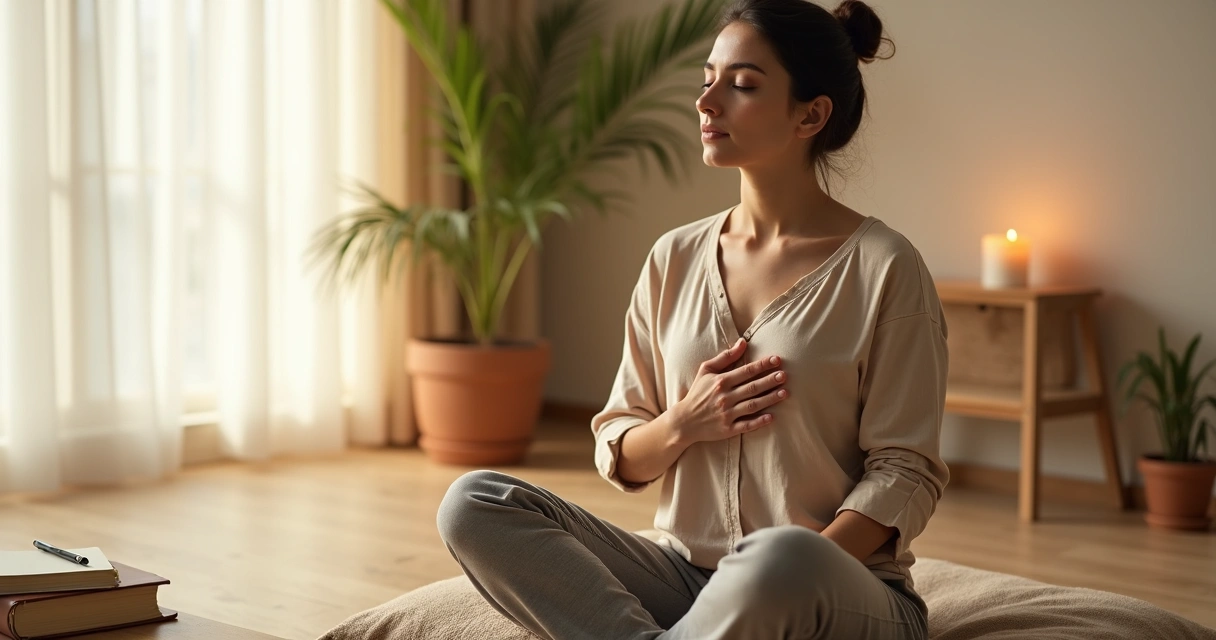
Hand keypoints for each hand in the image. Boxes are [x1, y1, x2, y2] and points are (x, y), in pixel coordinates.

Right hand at [671, 338, 787, 444]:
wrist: (684, 421)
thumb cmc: (697, 393)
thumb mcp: (706, 370)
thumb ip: (725, 357)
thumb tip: (743, 342)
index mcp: (720, 381)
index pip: (746, 371)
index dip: (763, 365)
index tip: (777, 360)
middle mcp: (725, 397)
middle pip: (752, 387)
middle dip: (770, 380)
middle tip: (784, 375)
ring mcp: (727, 414)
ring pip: (752, 405)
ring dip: (770, 399)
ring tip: (785, 393)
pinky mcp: (728, 429)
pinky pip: (746, 425)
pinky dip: (759, 422)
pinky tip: (772, 417)